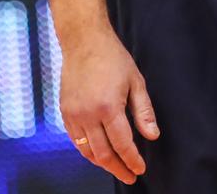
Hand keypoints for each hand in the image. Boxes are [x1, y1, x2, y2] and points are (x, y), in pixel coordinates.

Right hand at [60, 28, 159, 183]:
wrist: (83, 41)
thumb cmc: (113, 58)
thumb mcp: (136, 81)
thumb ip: (144, 111)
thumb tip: (152, 136)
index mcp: (108, 107)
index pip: (122, 144)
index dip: (132, 160)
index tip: (140, 169)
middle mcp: (88, 114)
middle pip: (103, 154)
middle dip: (118, 168)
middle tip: (130, 176)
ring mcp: (73, 114)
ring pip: (87, 151)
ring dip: (102, 163)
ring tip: (116, 167)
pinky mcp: (64, 112)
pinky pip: (75, 140)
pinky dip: (87, 151)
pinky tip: (98, 153)